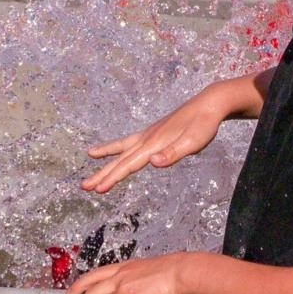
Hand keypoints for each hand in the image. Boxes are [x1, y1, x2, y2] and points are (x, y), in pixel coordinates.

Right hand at [82, 91, 227, 193]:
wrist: (209, 103)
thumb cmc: (203, 124)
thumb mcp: (193, 142)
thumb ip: (172, 153)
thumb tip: (153, 163)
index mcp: (153, 144)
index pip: (129, 165)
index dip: (113, 178)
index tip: (98, 190)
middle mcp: (147, 138)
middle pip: (120, 159)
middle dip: (102, 173)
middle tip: (84, 186)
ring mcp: (149, 134)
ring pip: (122, 147)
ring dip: (106, 155)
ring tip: (89, 155)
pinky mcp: (154, 132)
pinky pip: (130, 141)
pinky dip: (118, 145)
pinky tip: (117, 148)